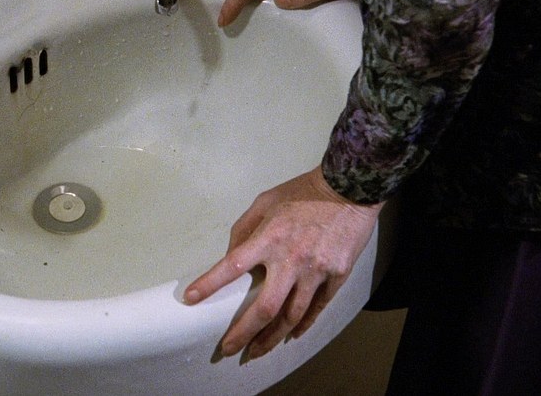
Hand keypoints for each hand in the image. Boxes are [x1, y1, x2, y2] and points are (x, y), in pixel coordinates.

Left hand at [183, 166, 381, 359]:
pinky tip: (291, 335)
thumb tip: (231, 254)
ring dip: (272, 338)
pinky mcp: (336, 276)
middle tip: (229, 350)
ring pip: (291, 316)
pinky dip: (303, 325)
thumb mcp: (266, 201)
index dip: (210, 284)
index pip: (233, 265)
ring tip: (258, 351)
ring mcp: (316, 270)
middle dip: (244, 333)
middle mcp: (291, 258)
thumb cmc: (303, 192)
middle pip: (264, 307)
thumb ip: (244, 228)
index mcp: (269, 237)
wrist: (349, 188)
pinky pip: (317, 308)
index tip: (191, 299)